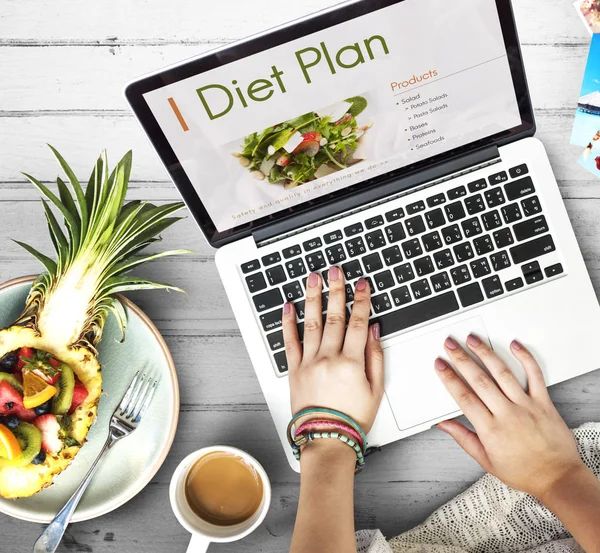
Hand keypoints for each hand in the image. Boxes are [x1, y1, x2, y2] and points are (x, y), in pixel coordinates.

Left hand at [282, 267, 383, 433]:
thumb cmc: (352, 418)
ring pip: (311, 323)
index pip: (358, 322)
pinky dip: (287, 323)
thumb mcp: (375, 389)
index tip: (362, 284)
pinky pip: (289, 342)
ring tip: (312, 279)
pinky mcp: (294, 370)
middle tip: (335, 270)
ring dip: (312, 298)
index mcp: (351, 362)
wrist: (326, 439)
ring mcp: (309, 362)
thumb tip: (373, 330)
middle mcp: (329, 358)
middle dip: (336, 290)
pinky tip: (288, 307)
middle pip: (334, 316)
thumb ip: (375, 356)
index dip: (362, 300)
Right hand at [435, 335, 584, 498]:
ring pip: (502, 373)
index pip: (464, 397)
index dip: (449, 378)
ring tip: (474, 340)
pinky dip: (525, 358)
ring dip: (486, 353)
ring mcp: (527, 406)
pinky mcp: (544, 402)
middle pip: (480, 380)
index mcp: (491, 430)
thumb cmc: (524, 472)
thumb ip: (463, 438)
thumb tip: (444, 425)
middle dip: (462, 359)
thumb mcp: (486, 460)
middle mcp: (508, 414)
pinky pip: (535, 375)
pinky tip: (515, 346)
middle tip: (451, 345)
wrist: (558, 478)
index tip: (440, 365)